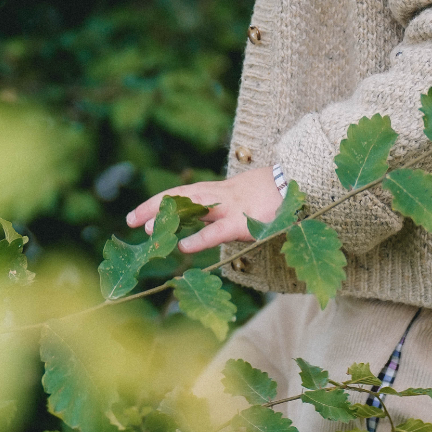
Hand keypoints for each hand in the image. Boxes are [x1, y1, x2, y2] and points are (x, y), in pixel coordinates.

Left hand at [125, 166, 282, 253]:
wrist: (302, 184)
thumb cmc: (274, 196)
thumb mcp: (245, 201)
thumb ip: (225, 211)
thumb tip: (206, 225)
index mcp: (221, 192)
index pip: (183, 195)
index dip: (159, 203)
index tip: (135, 215)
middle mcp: (222, 196)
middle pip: (181, 197)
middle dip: (154, 207)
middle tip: (129, 220)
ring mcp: (232, 207)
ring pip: (194, 208)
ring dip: (169, 218)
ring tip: (146, 229)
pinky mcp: (246, 222)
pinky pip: (218, 231)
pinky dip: (200, 239)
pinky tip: (183, 247)